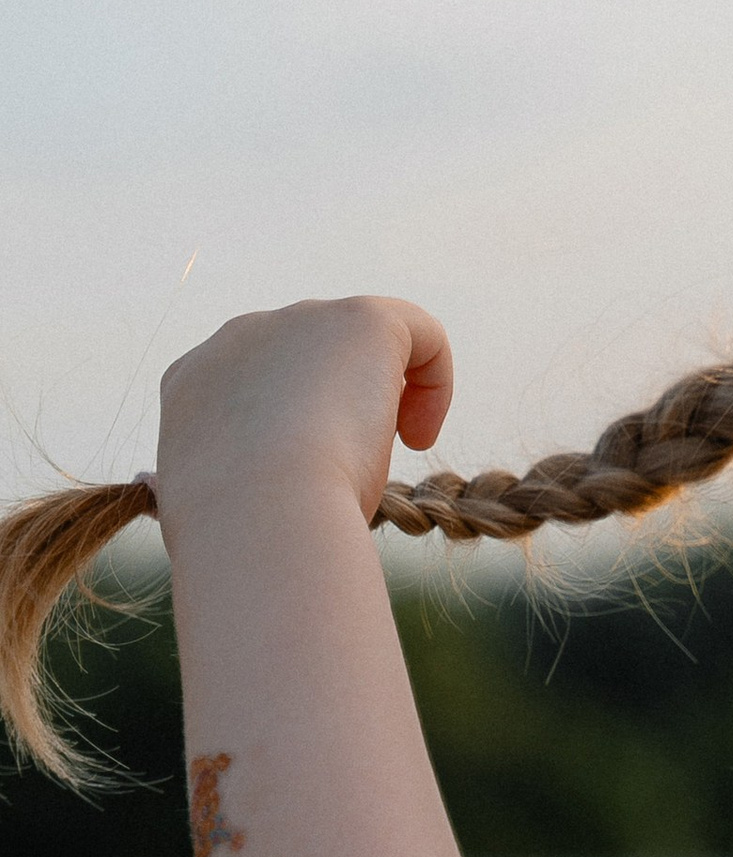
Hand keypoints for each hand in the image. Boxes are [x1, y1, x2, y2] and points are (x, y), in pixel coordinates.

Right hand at [155, 296, 452, 536]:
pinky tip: (420, 438)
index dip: (287, 436)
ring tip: (374, 462)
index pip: (252, 394)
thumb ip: (201, 495)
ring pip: (357, 351)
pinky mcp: (359, 321)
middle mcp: (240, 339)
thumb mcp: (199, 516)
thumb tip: (172, 495)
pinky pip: (418, 333)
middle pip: (307, 366)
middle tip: (337, 478)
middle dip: (331, 417)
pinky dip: (435, 381)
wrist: (257, 513)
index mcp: (192, 383)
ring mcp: (298, 322)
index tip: (297, 486)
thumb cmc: (231, 535)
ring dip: (376, 407)